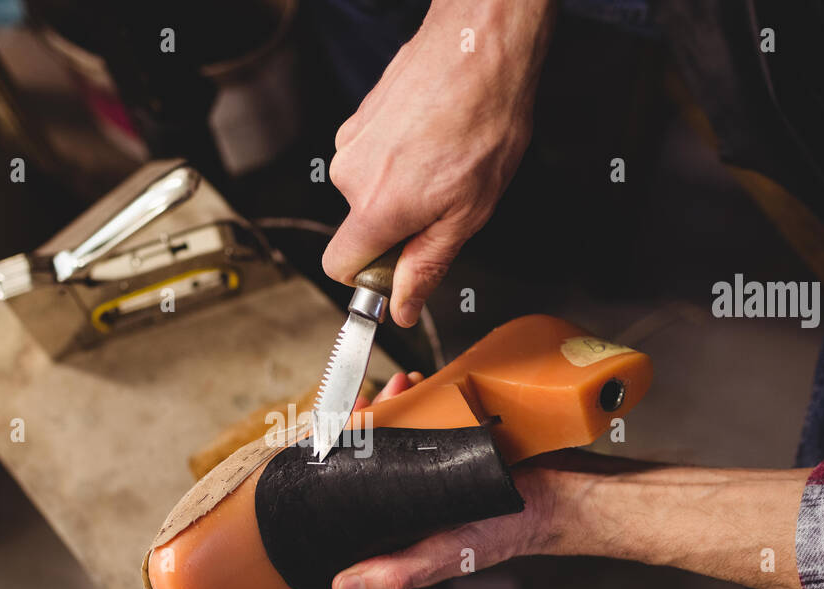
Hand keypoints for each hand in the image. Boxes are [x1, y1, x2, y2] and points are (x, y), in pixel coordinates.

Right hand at [322, 0, 553, 327]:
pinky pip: (372, 156)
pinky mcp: (359, 117)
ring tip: (444, 161)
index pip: (338, 267)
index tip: (398, 269)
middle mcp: (350, 174)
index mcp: (376, 207)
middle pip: (359, 226)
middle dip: (397, 225)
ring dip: (401, 187)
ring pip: (367, 189)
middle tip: (445, 200)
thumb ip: (425, 266)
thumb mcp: (468, 213)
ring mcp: (352, 140)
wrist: (482, 44)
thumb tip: (402, 308)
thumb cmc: (484, 120)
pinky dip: (399, 156)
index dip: (368, 277)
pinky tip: (433, 138)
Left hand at [332, 368, 555, 588]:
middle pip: (369, 452)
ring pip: (396, 428)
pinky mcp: (455, 444)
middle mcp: (410, 494)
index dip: (336, 460)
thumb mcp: (447, 554)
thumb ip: (398, 571)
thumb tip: (340, 586)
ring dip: (392, 403)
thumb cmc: (506, 532)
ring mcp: (432, 467)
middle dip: (365, 422)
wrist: (561, 495)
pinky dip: (423, 397)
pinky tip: (421, 383)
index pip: (350, 491)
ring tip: (399, 385)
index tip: (335, 431)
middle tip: (370, 399)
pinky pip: (428, 415)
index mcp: (396, 524)